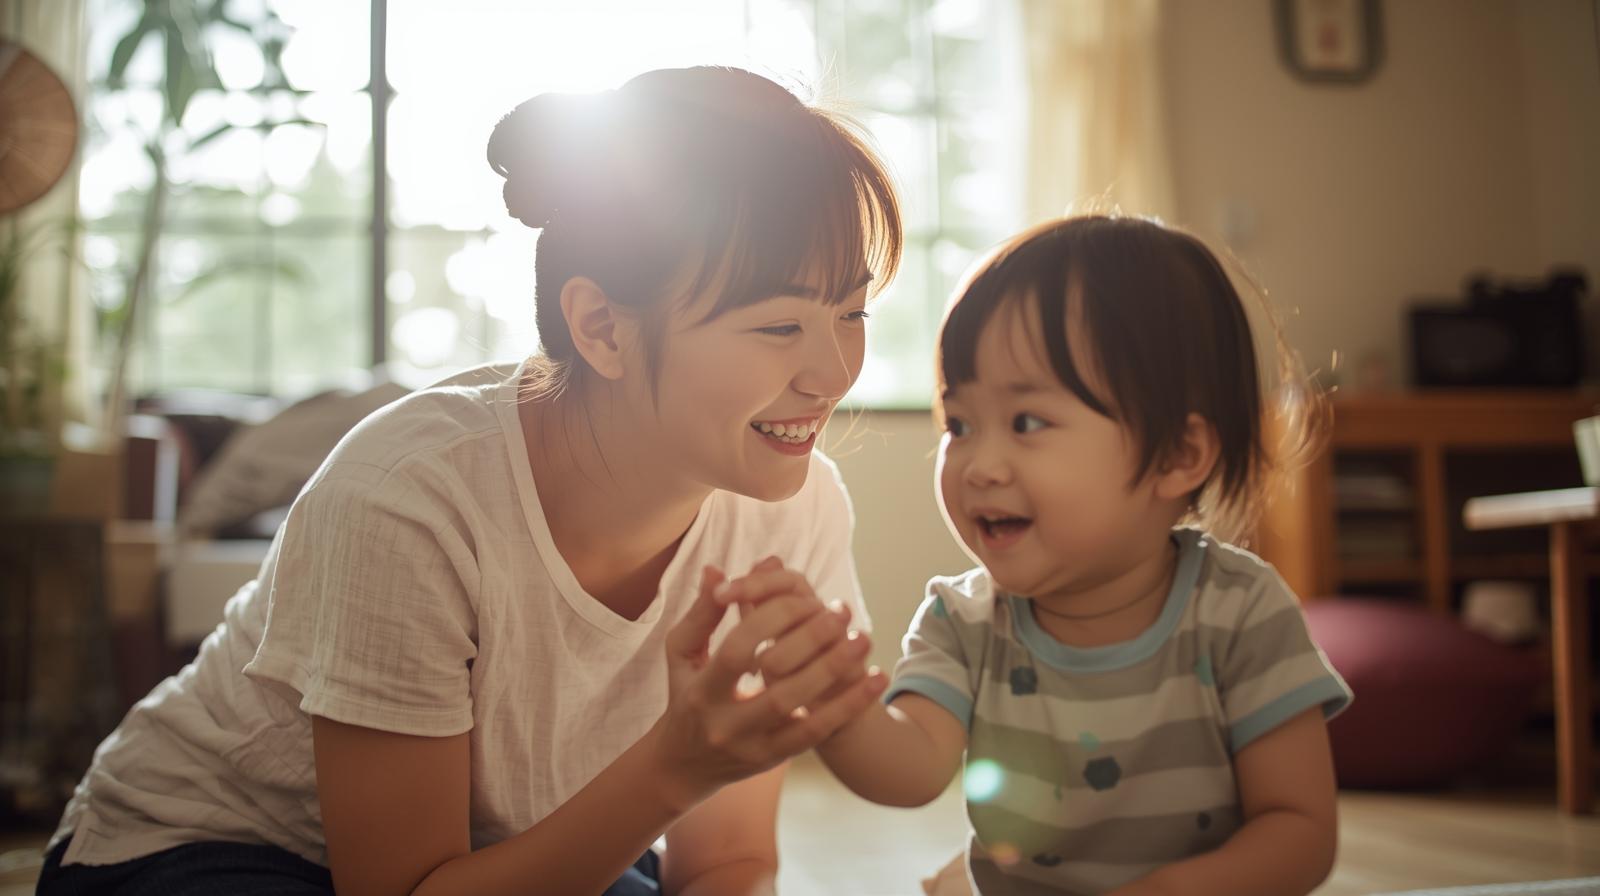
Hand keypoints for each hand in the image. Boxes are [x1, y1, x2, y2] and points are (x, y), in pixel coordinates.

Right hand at [650, 563, 886, 811]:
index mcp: (701, 691)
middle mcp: (725, 724)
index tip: (803, 596)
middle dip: (811, 645)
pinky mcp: (774, 759)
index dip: (770, 619)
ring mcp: (752, 746)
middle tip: (841, 612)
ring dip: (835, 674)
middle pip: (775, 686)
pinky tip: (873, 681)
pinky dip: (847, 707)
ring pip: (799, 712)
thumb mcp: (682, 655)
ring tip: (863, 639)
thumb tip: (717, 570)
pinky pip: (816, 734)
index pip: (737, 650)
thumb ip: (702, 614)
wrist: (685, 766)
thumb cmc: (686, 696)